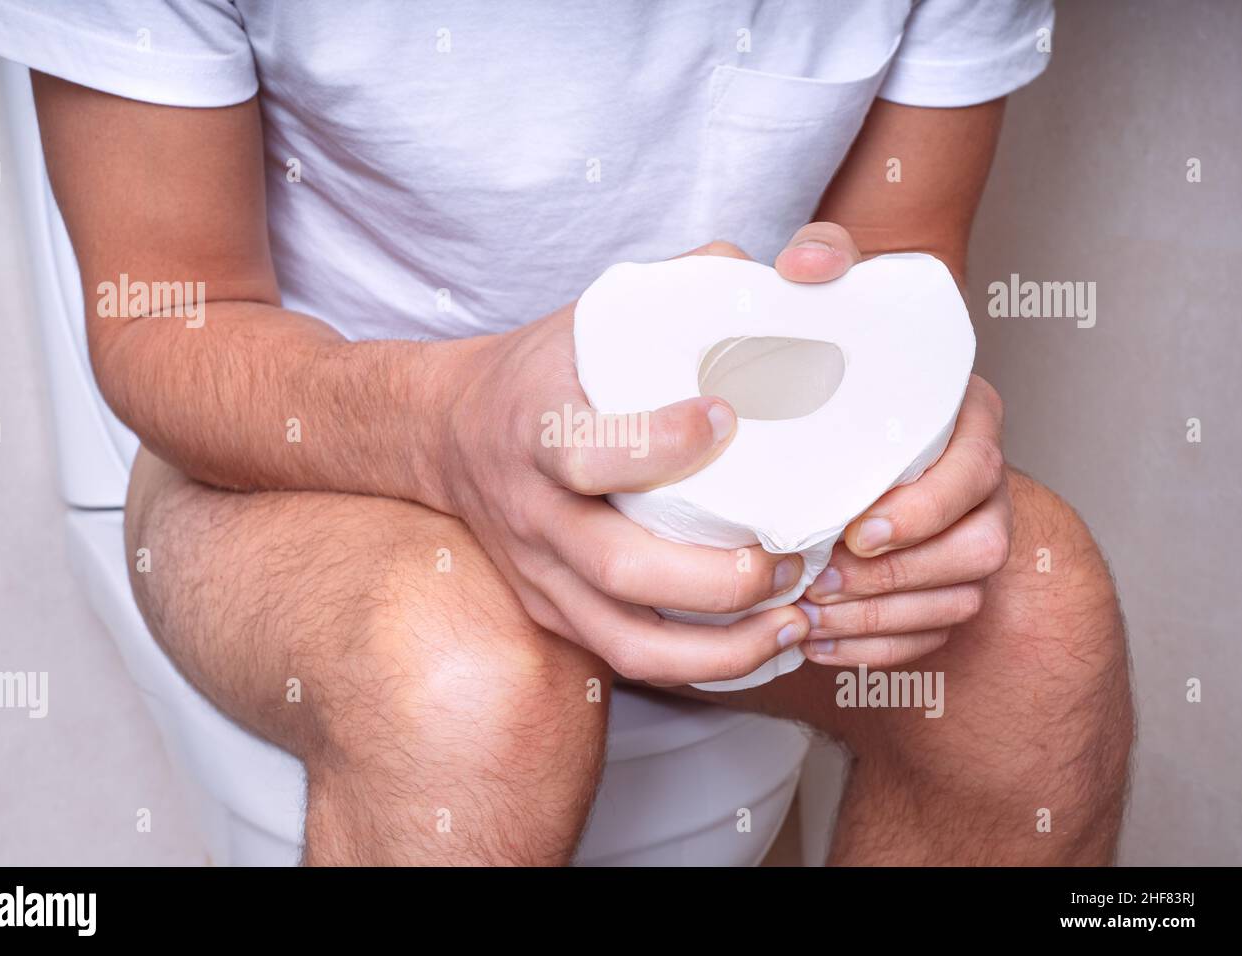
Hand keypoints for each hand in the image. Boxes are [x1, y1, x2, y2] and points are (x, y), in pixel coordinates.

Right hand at [438, 243, 811, 685]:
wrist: (447, 435)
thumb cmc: (539, 374)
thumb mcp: (585, 319)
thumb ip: (674, 290)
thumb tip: (770, 270)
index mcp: (536, 429)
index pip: (585, 451)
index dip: (656, 444)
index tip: (726, 416)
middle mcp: (533, 512)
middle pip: (616, 566)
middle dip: (715, 575)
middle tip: (791, 557)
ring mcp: (540, 573)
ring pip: (627, 638)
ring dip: (720, 649)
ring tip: (794, 622)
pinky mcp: (554, 613)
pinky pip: (628, 659)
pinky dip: (702, 671)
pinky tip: (765, 647)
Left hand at [773, 223, 1011, 667]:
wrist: (847, 410)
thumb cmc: (843, 351)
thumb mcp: (838, 295)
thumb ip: (826, 260)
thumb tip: (805, 267)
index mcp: (966, 418)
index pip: (975, 472)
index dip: (923, 510)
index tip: (858, 531)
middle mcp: (979, 481)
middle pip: (977, 548)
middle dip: (899, 580)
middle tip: (823, 583)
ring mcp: (970, 535)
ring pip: (959, 598)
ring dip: (884, 620)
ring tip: (813, 619)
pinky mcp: (945, 580)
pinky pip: (934, 634)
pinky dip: (879, 649)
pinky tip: (820, 644)